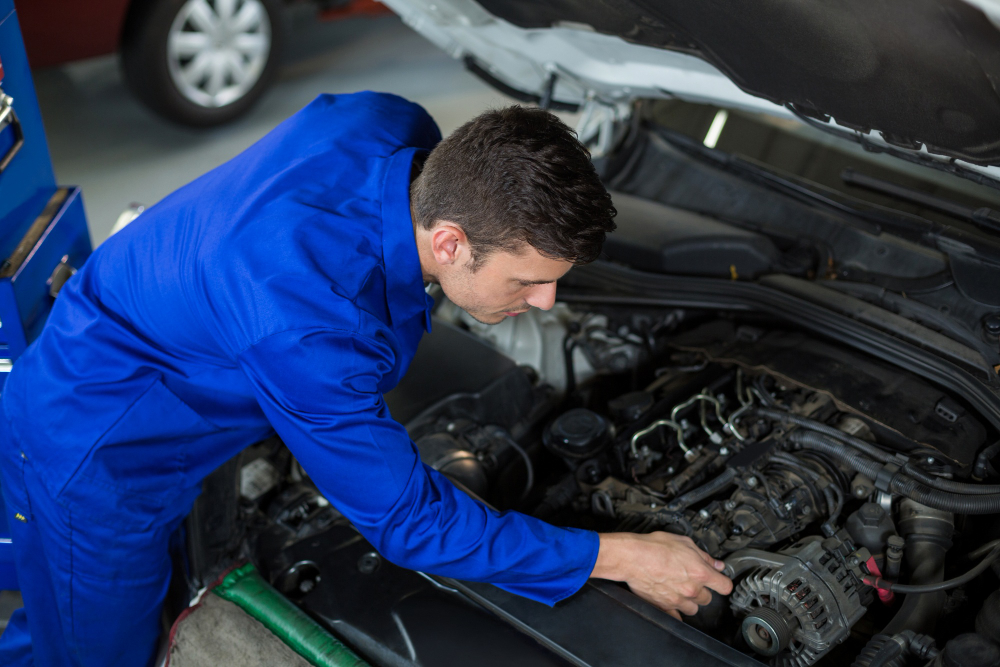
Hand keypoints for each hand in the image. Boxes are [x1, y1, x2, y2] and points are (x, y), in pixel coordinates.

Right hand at [590, 532, 732, 619]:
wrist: (633, 557)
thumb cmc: (655, 547)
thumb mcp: (684, 542)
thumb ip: (703, 555)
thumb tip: (715, 563)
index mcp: (700, 573)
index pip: (725, 586)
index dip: (722, 583)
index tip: (718, 581)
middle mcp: (692, 590)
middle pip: (708, 599)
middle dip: (702, 590)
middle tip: (692, 580)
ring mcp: (678, 601)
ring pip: (693, 609)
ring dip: (690, 601)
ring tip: (680, 590)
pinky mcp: (664, 607)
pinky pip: (676, 617)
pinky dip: (675, 611)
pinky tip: (671, 601)